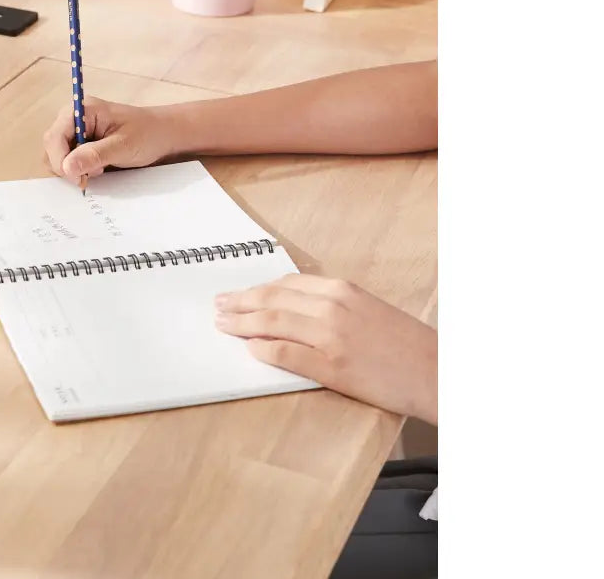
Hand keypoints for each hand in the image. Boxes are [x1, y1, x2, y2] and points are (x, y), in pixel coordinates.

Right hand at [43, 97, 175, 185]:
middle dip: (66, 165)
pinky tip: (97, 169)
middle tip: (90, 176)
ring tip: (98, 169)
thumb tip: (67, 167)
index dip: (60, 160)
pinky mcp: (81, 143)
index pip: (55, 136)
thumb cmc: (147, 134)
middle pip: (52, 146)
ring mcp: (76, 130)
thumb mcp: (123, 146)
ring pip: (57, 155)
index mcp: (83, 109)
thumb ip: (94, 155)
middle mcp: (74, 117)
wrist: (163, 134)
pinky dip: (78, 169)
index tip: (78, 178)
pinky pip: (68, 159)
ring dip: (73, 168)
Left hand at [215, 274, 436, 423]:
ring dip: (242, 323)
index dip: (258, 289)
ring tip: (224, 325)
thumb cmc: (404, 344)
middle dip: (240, 302)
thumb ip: (332, 304)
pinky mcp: (331, 366)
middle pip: (273, 298)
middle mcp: (332, 307)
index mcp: (341, 290)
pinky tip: (250, 350)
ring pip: (272, 322)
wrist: (436, 372)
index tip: (239, 293)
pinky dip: (263, 350)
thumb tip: (294, 307)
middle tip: (219, 306)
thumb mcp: (367, 308)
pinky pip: (285, 354)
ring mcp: (330, 336)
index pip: (286, 284)